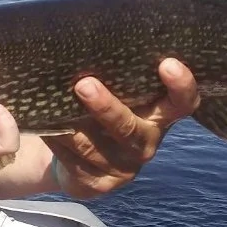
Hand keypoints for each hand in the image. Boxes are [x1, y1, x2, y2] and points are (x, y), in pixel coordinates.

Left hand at [50, 58, 198, 196]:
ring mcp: (123, 168)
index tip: (168, 63)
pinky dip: (56, 141)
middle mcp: (146, 143)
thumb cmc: (99, 110)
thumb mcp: (115, 93)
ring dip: (70, 126)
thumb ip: (114, 76)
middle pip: (130, 128)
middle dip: (106, 107)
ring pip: (93, 146)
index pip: (182, 102)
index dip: (180, 86)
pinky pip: (73, 161)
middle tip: (84, 84)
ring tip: (51, 106)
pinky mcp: (98, 184)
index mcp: (159, 116)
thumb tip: (88, 41)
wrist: (76, 157)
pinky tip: (43, 127)